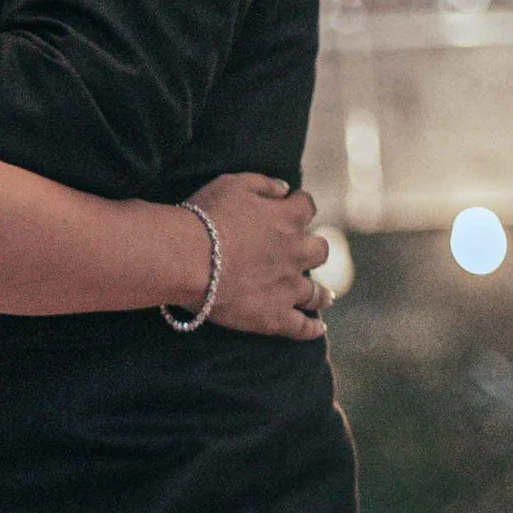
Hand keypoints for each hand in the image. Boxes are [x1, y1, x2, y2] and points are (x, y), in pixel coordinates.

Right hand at [194, 175, 329, 339]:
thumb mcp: (232, 184)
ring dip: (321, 293)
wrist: (187, 259)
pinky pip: (301, 327)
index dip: (299, 205)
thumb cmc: (205, 218)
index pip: (306, 206)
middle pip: (320, 250)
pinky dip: (311, 329)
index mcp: (288, 218)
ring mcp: (288, 287)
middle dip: (313, 249)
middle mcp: (296, 252)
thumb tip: (285, 188)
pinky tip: (318, 329)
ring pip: (316, 292)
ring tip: (325, 297)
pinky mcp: (274, 317)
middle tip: (305, 253)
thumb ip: (263, 184)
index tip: (292, 206)